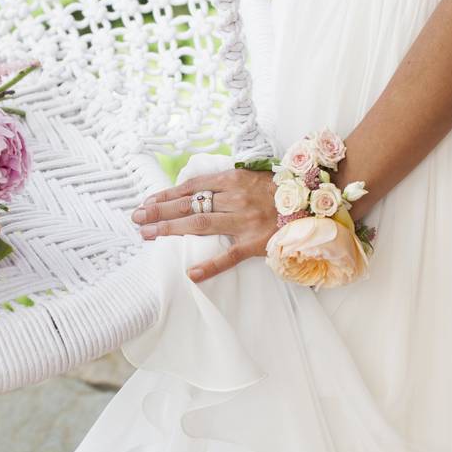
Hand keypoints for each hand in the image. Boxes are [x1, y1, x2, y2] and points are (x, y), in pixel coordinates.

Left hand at [132, 168, 277, 282]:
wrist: (316, 206)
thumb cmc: (280, 192)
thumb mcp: (251, 178)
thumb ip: (225, 183)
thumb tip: (194, 190)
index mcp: (233, 179)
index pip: (192, 187)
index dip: (167, 195)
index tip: (147, 202)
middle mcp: (236, 198)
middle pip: (190, 204)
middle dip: (160, 211)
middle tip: (136, 218)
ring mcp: (245, 221)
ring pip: (201, 224)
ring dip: (171, 229)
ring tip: (148, 234)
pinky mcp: (256, 243)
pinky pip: (229, 256)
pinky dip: (210, 265)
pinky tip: (191, 273)